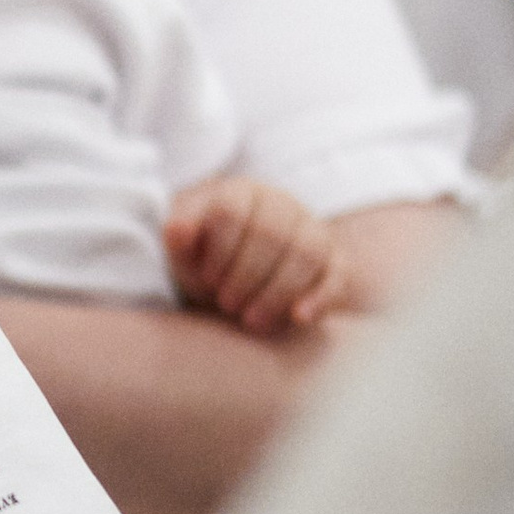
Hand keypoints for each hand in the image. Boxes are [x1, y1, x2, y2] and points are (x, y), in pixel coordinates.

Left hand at [164, 175, 346, 335]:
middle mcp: (280, 204)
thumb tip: (176, 230)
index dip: (219, 251)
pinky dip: (321, 297)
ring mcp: (312, 230)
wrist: (236, 285)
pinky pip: (338, 274)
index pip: (231, 212)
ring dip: (277, 291)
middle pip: (272, 232)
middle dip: (247, 275)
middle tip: (227, 305)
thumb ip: (178, 237)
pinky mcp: (334, 262)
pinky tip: (298, 318)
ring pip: (307, 252)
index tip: (207, 281)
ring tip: (251, 320)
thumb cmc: (205, 263)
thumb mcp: (183, 251)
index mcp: (239, 192)